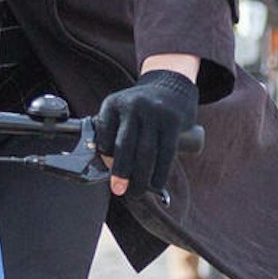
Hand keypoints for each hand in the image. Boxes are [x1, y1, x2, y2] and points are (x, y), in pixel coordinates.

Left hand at [93, 66, 199, 196]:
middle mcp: (132, 105)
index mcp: (114, 104)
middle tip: (119, 191)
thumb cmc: (143, 108)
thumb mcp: (123, 111)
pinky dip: (161, 172)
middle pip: (124, 145)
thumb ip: (114, 133)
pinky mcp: (173, 120)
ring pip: (145, 152)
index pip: (104, 134)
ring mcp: (154, 111)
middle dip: (121, 172)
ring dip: (140, 177)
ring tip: (137, 192)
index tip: (108, 171)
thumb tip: (109, 167)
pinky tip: (157, 184)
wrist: (172, 86)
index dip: (105, 156)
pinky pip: (166, 151)